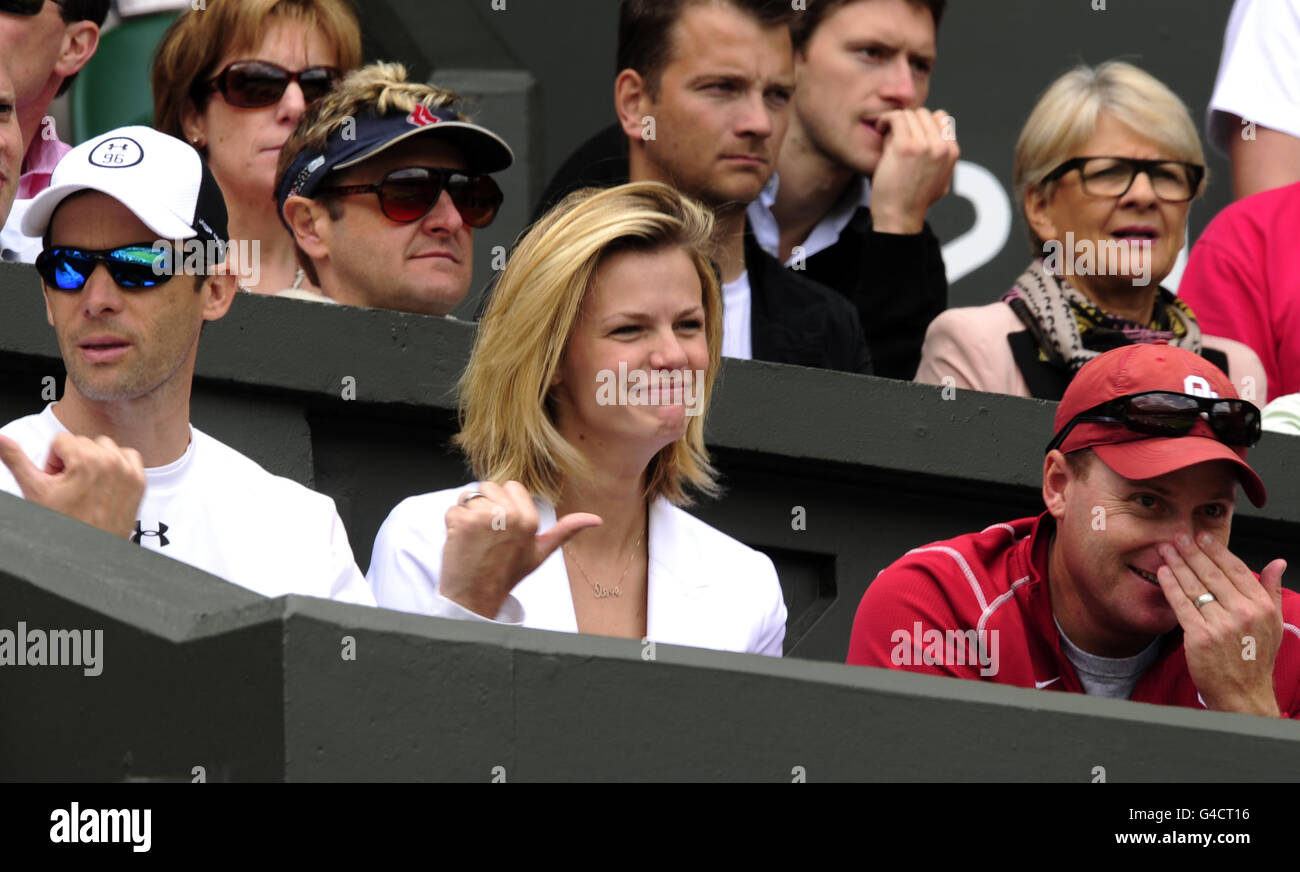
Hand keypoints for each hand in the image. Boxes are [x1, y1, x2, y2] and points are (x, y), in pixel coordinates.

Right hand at [0, 432, 145, 538]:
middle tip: (69, 485)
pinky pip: (129, 456)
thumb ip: (16, 459)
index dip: (54, 461)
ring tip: (86, 485)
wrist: (90, 551)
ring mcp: (128, 472)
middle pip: (84, 442)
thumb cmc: (64, 523)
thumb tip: (0, 438)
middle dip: (73, 460)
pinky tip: (105, 483)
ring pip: (106, 447)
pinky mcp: (140, 482)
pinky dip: (117, 465)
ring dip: (95, 460)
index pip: (62, 440)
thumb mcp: (35, 490)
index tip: (57, 479)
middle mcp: (110, 463)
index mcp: (86, 460)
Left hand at [439, 480, 601, 618]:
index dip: (503, 503)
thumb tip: (597, 520)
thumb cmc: (508, 573)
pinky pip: (453, 508)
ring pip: (470, 496)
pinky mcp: (462, 521)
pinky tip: (462, 541)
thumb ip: (566, 530)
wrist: (477, 595)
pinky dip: (452, 523)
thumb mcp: (541, 551)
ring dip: (468, 514)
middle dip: (485, 505)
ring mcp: (485, 517)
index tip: (503, 525)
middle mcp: (509, 515)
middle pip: (489, 487)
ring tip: (475, 538)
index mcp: (530, 519)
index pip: (511, 486)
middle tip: (488, 533)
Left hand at [870, 108, 959, 234]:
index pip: (941, 118)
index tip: (907, 131)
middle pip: (924, 114)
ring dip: (895, 121)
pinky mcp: (906, 146)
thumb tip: (941, 142)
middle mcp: (942, 147)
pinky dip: (885, 120)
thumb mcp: (940, 182)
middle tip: (893, 133)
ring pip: (909, 114)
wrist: (899, 219)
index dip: (922, 122)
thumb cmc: (912, 202)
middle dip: (908, 121)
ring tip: (885, 133)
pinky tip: (880, 129)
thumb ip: (942, 161)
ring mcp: (925, 146)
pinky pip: (896, 118)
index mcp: (951, 153)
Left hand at [1155, 531, 1285, 716]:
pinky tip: (1162, 572)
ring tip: (1166, 549)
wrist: (1243, 693)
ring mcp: (1221, 624)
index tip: (1202, 536)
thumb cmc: (1255, 657)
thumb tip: (1278, 563)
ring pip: (1194, 586)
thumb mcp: (1273, 622)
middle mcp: (1243, 612)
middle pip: (1211, 574)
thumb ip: (1271, 590)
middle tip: (1177, 536)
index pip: (1235, 569)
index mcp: (1261, 606)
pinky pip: (1182, 604)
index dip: (1216, 550)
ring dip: (1177, 564)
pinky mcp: (1200, 636)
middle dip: (1191, 551)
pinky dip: (1170, 586)